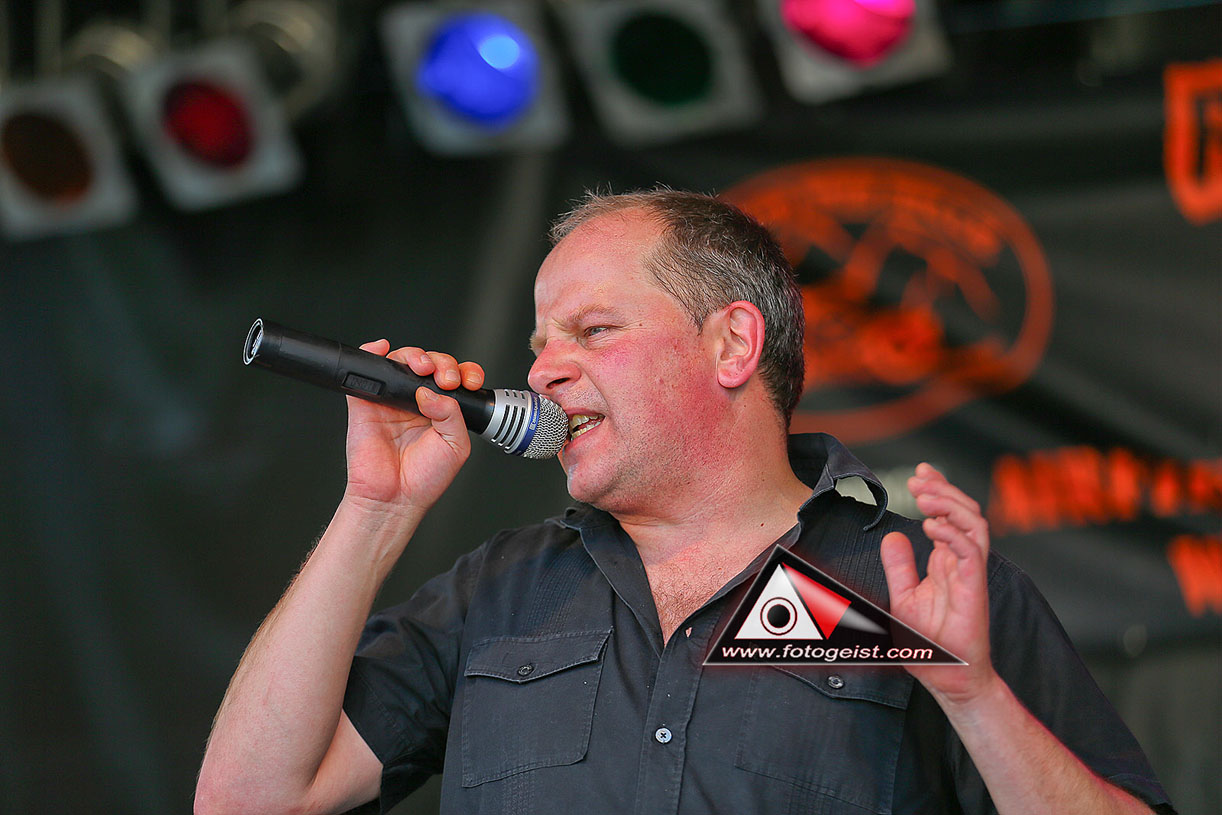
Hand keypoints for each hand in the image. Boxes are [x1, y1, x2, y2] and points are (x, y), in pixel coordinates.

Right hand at [341, 341, 484, 517]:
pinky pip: (366, 373)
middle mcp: (417, 402)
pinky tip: (383, 349)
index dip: (462, 372)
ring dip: (414, 356)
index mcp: (442, 410)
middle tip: (445, 378)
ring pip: (401, 362)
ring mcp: (391, 401)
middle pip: (429, 365)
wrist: (394, 499)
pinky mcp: (366, 404)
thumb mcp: (456, 446)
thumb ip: (452, 414)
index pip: (454, 379)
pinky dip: (372, 353)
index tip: (468, 380)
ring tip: (421, 368)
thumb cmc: (424, 479)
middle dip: (441, 363)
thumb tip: (432, 391)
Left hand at [880, 463, 996, 705]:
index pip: (948, 515)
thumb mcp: (902, 598)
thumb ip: (899, 567)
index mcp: (946, 560)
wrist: (946, 677)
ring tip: (924, 497)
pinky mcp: (974, 587)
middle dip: (942, 490)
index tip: (920, 472)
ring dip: (950, 504)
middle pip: (964, 511)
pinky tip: (931, 527)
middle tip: (918, 480)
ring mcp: (971, 573)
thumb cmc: (928, 644)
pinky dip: (953, 533)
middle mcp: (961, 562)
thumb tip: (893, 536)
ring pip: (974, 524)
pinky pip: (972, 552)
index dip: (938, 490)